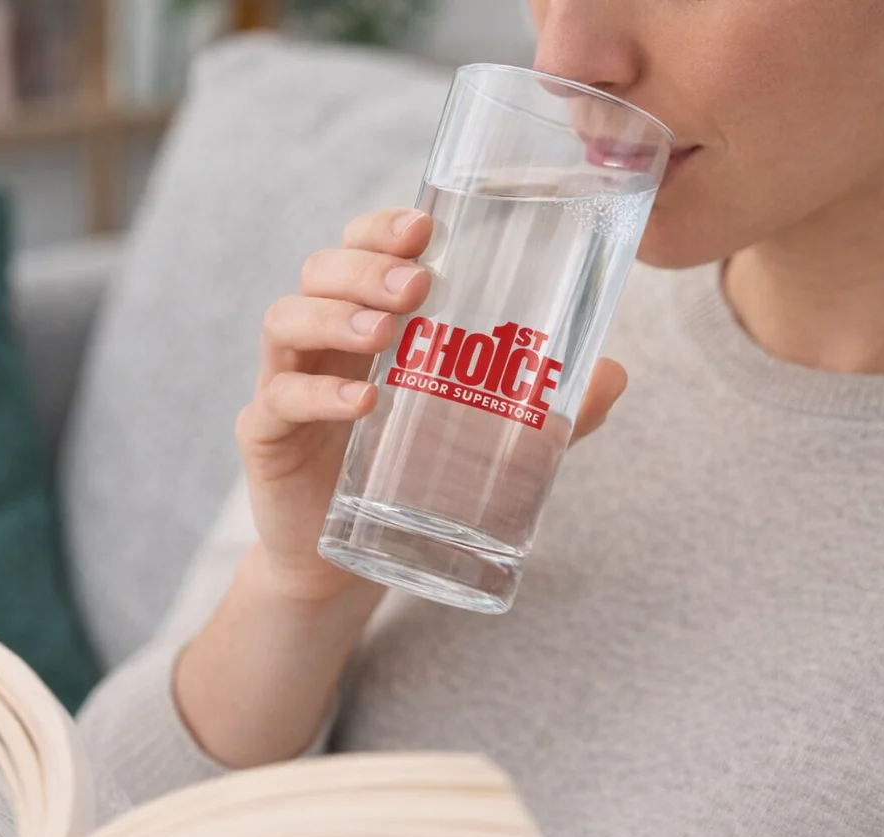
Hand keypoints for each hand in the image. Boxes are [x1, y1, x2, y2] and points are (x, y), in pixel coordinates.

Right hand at [240, 206, 626, 601]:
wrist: (351, 562)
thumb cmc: (413, 481)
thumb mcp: (484, 440)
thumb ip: (546, 412)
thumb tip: (617, 374)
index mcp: (366, 325)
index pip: (358, 251)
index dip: (380, 229)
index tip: (424, 227)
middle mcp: (320, 344)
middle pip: (319, 273)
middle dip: (364, 267)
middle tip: (416, 285)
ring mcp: (286, 385)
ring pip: (286, 322)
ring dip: (336, 318)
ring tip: (387, 334)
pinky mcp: (267, 437)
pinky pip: (279, 401)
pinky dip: (317, 396)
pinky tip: (362, 403)